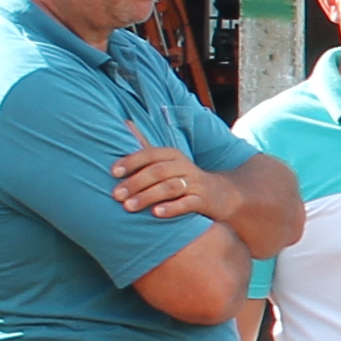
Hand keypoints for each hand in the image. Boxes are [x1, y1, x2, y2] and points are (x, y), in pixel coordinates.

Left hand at [114, 143, 308, 255]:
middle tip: (115, 195)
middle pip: (158, 171)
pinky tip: (157, 214)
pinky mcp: (205, 201)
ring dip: (147, 196)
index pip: (151, 154)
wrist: (228, 197)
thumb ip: (148, 157)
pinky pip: (188, 203)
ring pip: (170, 186)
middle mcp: (185, 167)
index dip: (131, 161)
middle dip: (135, 182)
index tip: (113, 172)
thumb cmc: (189, 183)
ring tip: (129, 207)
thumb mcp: (171, 167)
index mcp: (174, 157)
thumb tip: (124, 126)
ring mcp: (196, 184)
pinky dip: (172, 208)